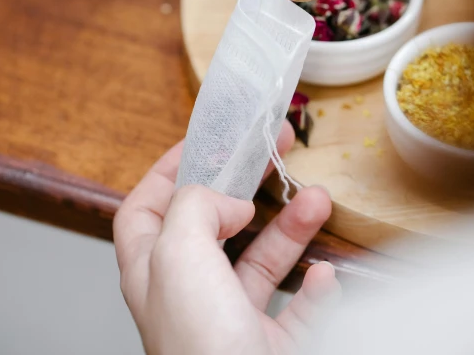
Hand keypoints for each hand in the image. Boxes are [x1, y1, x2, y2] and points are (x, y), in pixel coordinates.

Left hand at [114, 121, 337, 354]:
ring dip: (291, 229)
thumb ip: (196, 207)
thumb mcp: (180, 256)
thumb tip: (227, 200)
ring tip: (318, 200)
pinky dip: (315, 292)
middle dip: (245, 186)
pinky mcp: (270, 353)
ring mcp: (229, 326)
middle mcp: (188, 297)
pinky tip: (327, 276)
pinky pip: (297, 313)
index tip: (205, 141)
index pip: (145, 208)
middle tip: (274, 154)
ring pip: (261, 264)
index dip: (168, 170)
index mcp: (154, 272)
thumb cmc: (201, 351)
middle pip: (213, 226)